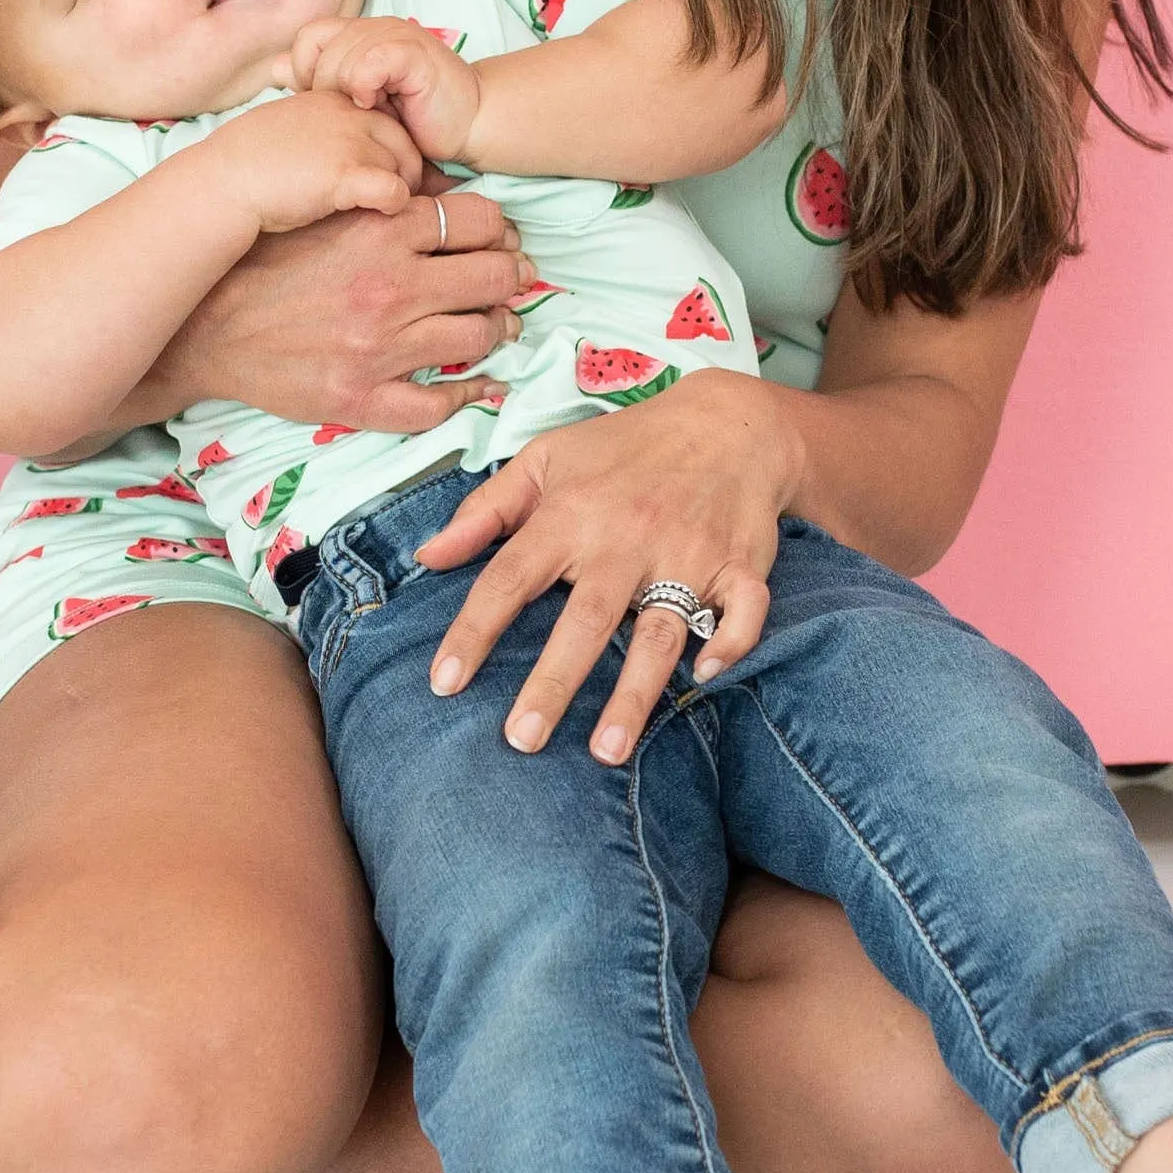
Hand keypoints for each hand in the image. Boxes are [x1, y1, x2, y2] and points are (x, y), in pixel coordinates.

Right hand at [148, 179, 528, 430]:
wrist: (205, 330)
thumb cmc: (262, 264)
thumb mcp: (322, 214)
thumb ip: (380, 203)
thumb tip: (443, 195)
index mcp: (380, 231)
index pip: (479, 219)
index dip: (497, 229)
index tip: (495, 240)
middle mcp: (389, 288)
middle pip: (494, 277)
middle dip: (508, 276)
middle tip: (506, 281)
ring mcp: (379, 348)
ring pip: (479, 336)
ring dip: (495, 329)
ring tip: (492, 325)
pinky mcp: (362, 398)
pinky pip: (440, 403)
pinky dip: (468, 394)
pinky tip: (477, 384)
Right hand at [200, 89, 422, 233]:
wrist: (224, 181)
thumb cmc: (247, 162)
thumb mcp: (286, 126)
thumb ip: (316, 127)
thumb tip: (326, 147)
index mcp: (333, 101)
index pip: (386, 119)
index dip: (392, 148)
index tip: (385, 172)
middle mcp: (347, 115)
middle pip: (405, 142)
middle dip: (407, 171)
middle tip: (397, 197)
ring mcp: (349, 143)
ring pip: (402, 168)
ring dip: (399, 190)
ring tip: (383, 210)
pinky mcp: (346, 176)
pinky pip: (394, 190)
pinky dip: (394, 203)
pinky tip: (381, 212)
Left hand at [285, 15, 482, 161]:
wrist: (467, 125)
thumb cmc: (415, 117)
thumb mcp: (358, 101)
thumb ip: (318, 81)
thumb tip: (274, 69)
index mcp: (358, 34)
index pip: (307, 37)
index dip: (304, 70)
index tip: (322, 100)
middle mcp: (374, 27)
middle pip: (318, 50)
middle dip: (324, 89)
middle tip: (350, 112)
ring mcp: (394, 34)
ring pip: (339, 58)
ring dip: (347, 92)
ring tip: (370, 110)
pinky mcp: (412, 52)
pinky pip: (368, 63)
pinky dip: (365, 86)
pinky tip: (377, 104)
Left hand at [413, 367, 807, 761]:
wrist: (728, 421)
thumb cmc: (624, 447)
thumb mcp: (545, 459)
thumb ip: (484, 510)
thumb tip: (428, 555)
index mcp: (571, 514)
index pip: (509, 578)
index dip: (473, 631)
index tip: (444, 683)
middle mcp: (626, 538)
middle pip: (584, 620)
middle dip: (552, 683)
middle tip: (521, 740)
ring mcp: (687, 554)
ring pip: (659, 632)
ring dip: (633, 694)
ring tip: (606, 751)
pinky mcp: (741, 565)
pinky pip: (744, 612)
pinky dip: (732, 644)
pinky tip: (705, 677)